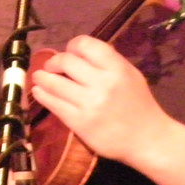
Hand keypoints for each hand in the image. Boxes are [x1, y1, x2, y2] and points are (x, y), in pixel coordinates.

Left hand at [30, 35, 171, 163]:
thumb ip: (108, 61)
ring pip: (56, 84)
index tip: (69, 51)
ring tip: (37, 76)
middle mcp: (102, 83)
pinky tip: (38, 91)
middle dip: (54, 62)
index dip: (72, 46)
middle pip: (67, 62)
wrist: (147, 139)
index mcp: (117, 68)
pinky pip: (55, 105)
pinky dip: (43, 96)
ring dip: (42, 77)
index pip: (86, 45)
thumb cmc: (139, 104)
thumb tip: (79, 52)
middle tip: (50, 66)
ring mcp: (89, 104)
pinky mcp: (79, 123)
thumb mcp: (130, 74)